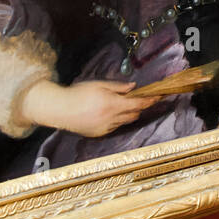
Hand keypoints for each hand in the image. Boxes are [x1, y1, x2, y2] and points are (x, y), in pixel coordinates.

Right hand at [15, 79, 163, 137]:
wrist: (59, 109)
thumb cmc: (78, 93)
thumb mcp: (99, 85)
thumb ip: (118, 87)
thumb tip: (133, 88)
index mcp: (112, 104)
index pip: (138, 104)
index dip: (151, 100)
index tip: (159, 96)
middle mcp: (111, 118)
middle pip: (134, 114)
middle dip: (138, 107)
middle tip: (137, 98)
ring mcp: (105, 128)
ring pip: (125, 121)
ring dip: (126, 114)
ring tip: (116, 105)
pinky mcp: (99, 134)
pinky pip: (114, 127)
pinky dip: (115, 120)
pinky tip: (105, 113)